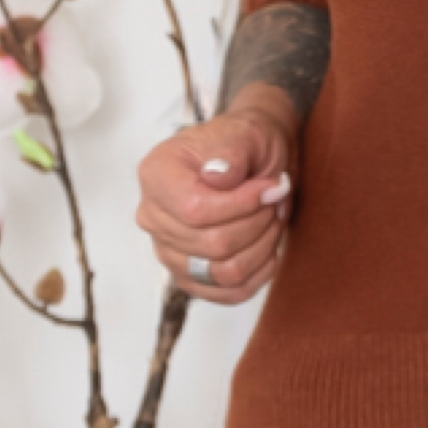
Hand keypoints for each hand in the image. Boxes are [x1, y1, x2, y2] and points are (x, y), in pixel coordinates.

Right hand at [134, 104, 293, 303]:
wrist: (254, 158)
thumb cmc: (246, 143)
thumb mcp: (245, 134)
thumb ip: (231, 154)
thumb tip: (217, 177)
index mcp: (157, 175)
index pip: (195, 211)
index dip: (242, 205)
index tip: (270, 187)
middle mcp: (153, 216)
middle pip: (213, 245)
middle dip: (258, 223)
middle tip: (274, 199)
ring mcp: (168, 251)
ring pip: (224, 272)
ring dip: (262, 247)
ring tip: (271, 219)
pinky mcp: (189, 276)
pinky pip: (228, 293)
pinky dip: (258, 274)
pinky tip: (268, 248)